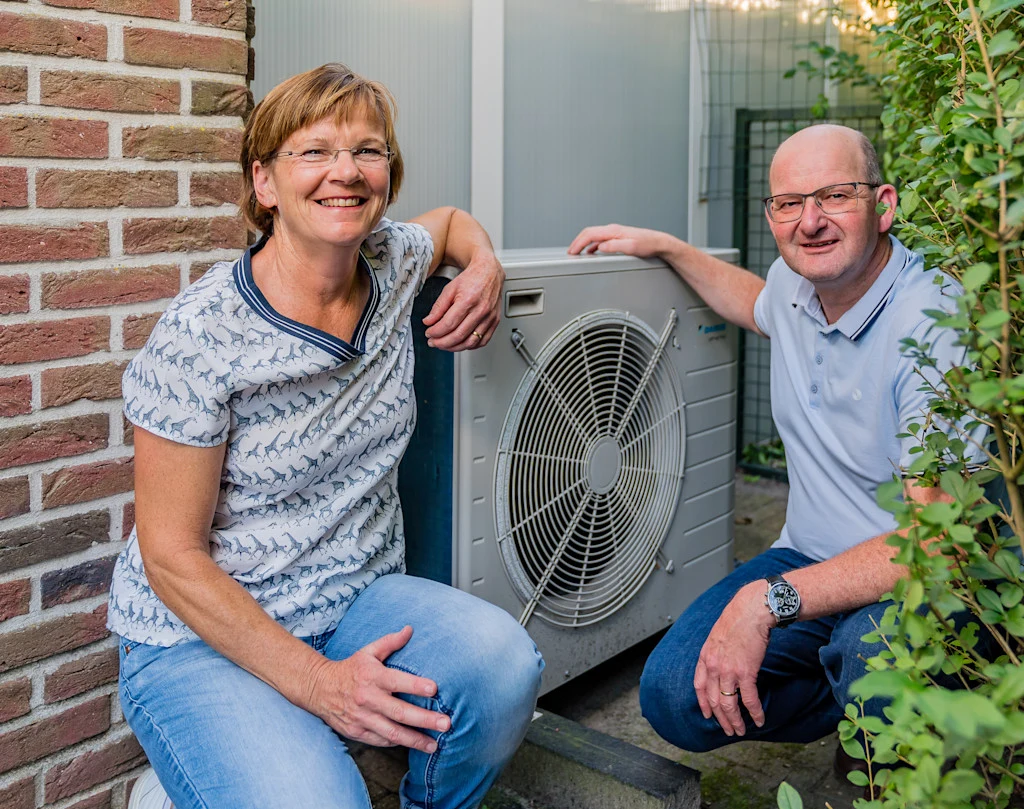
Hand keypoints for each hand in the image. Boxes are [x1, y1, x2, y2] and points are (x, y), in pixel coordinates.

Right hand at [305, 625, 450, 752]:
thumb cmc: (350, 668)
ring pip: (392, 732)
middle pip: (399, 712)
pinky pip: (380, 740)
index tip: (434, 689)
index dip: (415, 685)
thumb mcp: (368, 652)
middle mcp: (368, 698)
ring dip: (415, 740)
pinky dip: (397, 743)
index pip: (397, 681)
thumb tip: (410, 629)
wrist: (319, 688)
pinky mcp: (357, 731)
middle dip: (424, 719)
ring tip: (434, 745)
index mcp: (372, 676)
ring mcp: (362, 717)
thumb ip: (390, 642)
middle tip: (445, 723)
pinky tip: (413, 744)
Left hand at [423, 251, 503, 350]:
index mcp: (467, 300)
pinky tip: (461, 343)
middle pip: (458, 335)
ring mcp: (489, 317)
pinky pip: (483, 341)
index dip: (436, 332)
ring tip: (444, 345)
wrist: (489, 272)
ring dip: (454, 347)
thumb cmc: (471, 279)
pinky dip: (470, 346)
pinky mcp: (495, 321)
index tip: (429, 333)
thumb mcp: (449, 289)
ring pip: (470, 342)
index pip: (448, 324)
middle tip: (433, 342)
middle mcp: (480, 310)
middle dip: (442, 342)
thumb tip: (429, 322)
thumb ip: (438, 307)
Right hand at [567, 224, 668, 257]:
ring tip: (576, 253)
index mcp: (613, 231)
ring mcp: (614, 233)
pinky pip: (599, 239)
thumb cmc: (648, 245)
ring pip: (593, 235)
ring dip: (583, 243)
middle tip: (570, 253)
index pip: (589, 234)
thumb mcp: (631, 247)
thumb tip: (600, 247)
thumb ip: (614, 246)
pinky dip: (591, 245)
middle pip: (589, 233)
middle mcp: (612, 230)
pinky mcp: (617, 237)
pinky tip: (590, 252)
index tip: (572, 252)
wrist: (659, 242)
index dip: (578, 243)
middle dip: (577, 242)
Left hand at [693, 582, 771, 736]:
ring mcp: (728, 671)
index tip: (708, 714)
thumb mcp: (718, 635)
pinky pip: (748, 699)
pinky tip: (759, 719)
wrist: (751, 611)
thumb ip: (717, 651)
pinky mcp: (746, 672)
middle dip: (721, 718)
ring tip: (741, 730)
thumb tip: (722, 661)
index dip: (703, 703)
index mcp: (705, 656)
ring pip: (728, 704)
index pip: (699, 686)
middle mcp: (713, 666)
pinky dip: (754, 712)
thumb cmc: (738, 619)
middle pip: (713, 700)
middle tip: (729, 729)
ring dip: (735, 721)